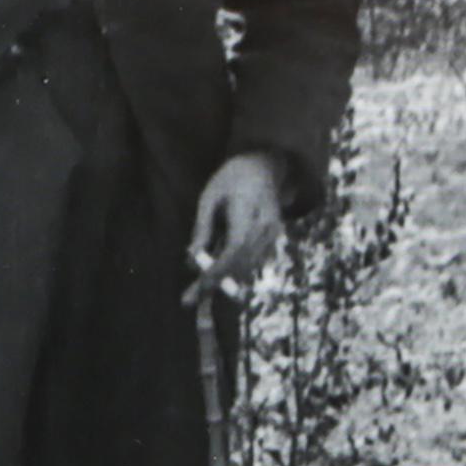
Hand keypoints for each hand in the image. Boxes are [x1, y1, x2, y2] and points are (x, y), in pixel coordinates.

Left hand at [191, 151, 293, 288]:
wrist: (263, 166)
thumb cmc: (230, 179)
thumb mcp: (209, 197)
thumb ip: (202, 228)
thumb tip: (192, 258)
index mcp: (247, 209)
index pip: (235, 248)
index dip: (218, 270)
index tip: (200, 286)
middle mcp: (266, 224)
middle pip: (242, 263)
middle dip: (216, 283)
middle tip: (189, 300)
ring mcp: (274, 232)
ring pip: (249, 266)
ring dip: (226, 280)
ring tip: (197, 290)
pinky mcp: (276, 238)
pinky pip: (256, 262)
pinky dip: (237, 271)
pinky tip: (218, 274)